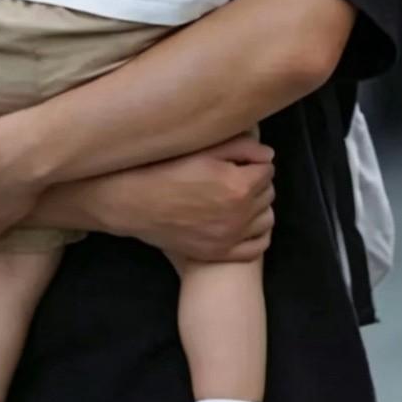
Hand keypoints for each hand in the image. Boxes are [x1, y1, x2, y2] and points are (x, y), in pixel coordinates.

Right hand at [94, 136, 275, 263]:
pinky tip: (244, 223)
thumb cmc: (165, 169)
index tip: (238, 162)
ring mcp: (229, 238)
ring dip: (258, 206)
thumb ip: (242, 147)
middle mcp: (239, 215)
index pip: (268, 170)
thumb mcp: (204, 150)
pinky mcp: (218, 253)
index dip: (253, 163)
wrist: (131, 202)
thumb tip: (269, 156)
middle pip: (268, 193)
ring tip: (238, 199)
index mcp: (239, 186)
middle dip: (256, 183)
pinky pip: (256, 247)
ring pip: (266, 219)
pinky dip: (256, 234)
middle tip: (235, 177)